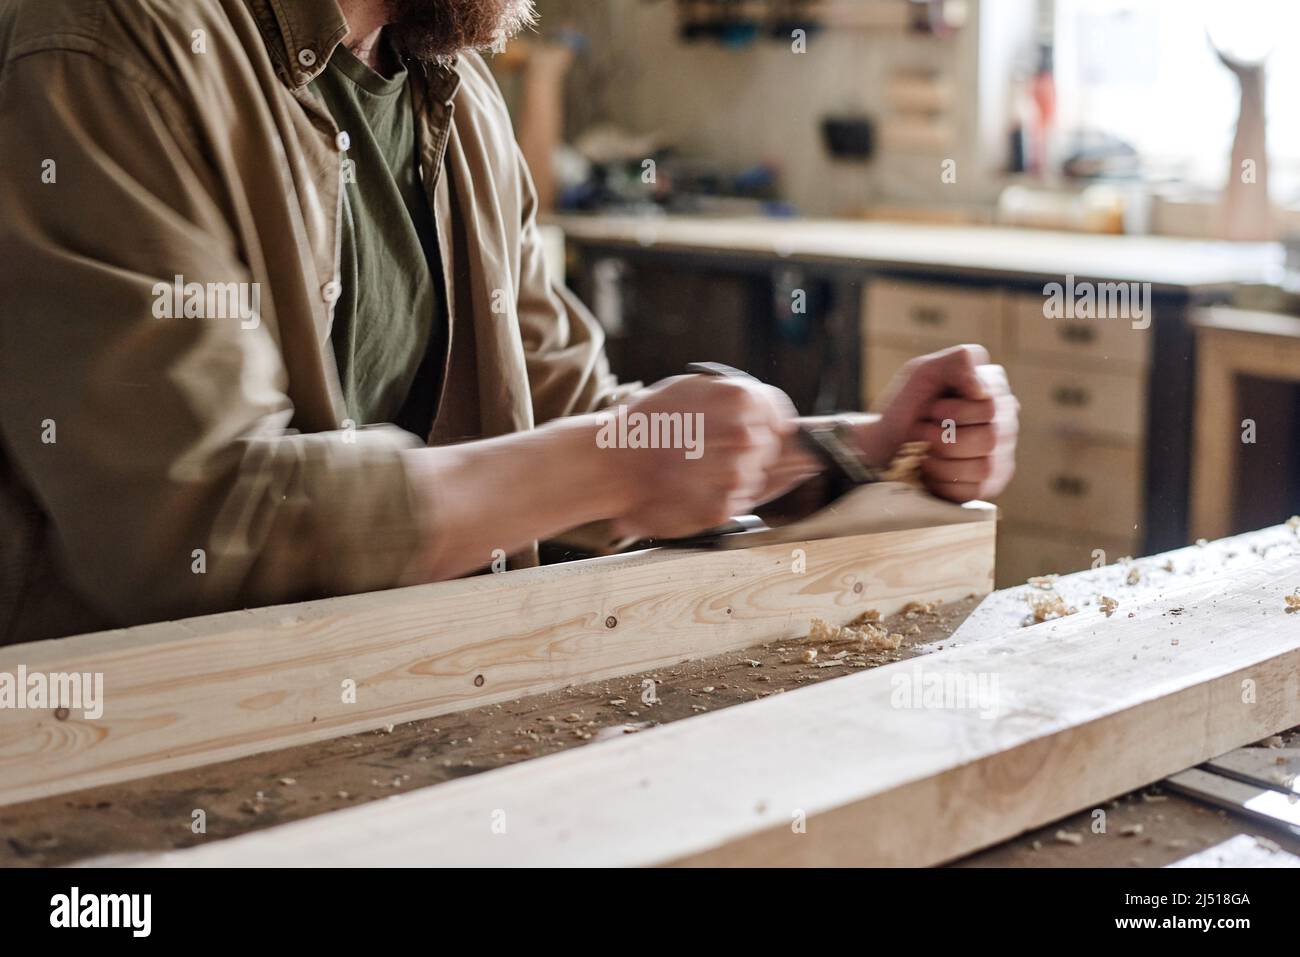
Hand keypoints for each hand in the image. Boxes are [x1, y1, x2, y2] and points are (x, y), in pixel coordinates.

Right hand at [611, 374, 796, 539]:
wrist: (612, 464)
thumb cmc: (647, 426)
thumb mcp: (690, 389)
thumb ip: (732, 398)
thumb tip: (775, 418)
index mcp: (737, 399)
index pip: (775, 412)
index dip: (770, 421)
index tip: (762, 428)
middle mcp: (743, 436)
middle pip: (766, 446)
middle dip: (743, 448)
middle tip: (710, 449)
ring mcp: (735, 475)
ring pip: (753, 475)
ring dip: (732, 473)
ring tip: (697, 468)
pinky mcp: (722, 507)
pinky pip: (738, 501)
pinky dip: (721, 495)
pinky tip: (695, 486)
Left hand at [867, 344, 1017, 501]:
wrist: (881, 443)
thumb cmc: (905, 404)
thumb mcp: (924, 371)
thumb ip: (958, 362)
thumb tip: (983, 391)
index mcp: (994, 391)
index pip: (989, 407)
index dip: (952, 412)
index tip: (930, 409)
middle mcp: (1004, 422)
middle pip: (989, 438)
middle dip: (942, 437)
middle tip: (921, 432)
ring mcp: (999, 456)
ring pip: (983, 467)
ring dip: (941, 461)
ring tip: (924, 451)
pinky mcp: (987, 485)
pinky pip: (974, 491)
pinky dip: (943, 482)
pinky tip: (930, 471)